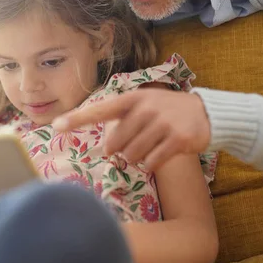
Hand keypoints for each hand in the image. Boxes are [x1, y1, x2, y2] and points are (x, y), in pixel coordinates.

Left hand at [53, 89, 210, 169]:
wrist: (206, 113)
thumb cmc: (167, 111)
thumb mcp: (144, 106)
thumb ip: (123, 121)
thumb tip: (107, 149)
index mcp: (132, 99)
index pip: (100, 110)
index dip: (77, 119)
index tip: (56, 126)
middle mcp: (145, 109)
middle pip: (115, 143)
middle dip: (120, 150)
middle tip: (134, 144)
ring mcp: (162, 123)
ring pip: (132, 155)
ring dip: (137, 157)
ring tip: (151, 146)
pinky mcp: (176, 139)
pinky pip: (151, 162)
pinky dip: (151, 164)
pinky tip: (160, 154)